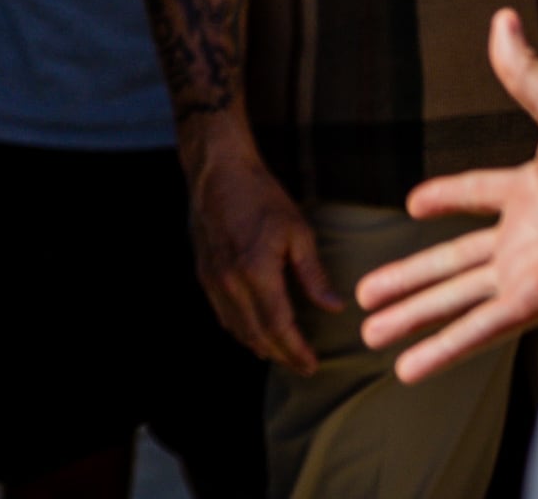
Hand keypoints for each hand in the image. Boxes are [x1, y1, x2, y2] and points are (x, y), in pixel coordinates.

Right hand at [184, 121, 340, 371]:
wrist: (216, 170)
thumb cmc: (261, 196)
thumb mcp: (297, 231)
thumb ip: (313, 274)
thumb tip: (334, 308)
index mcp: (256, 272)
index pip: (279, 326)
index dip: (296, 350)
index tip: (312, 365)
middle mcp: (229, 281)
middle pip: (255, 333)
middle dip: (280, 355)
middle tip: (302, 367)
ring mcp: (211, 278)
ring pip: (235, 327)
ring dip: (259, 345)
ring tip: (281, 354)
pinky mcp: (203, 271)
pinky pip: (221, 312)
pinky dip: (239, 328)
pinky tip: (253, 329)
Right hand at [358, 9, 537, 381]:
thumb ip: (524, 72)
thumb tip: (503, 20)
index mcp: (533, 191)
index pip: (478, 198)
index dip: (447, 198)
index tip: (414, 204)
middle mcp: (526, 239)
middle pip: (449, 266)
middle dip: (406, 281)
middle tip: (364, 294)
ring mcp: (526, 273)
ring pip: (453, 302)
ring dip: (411, 319)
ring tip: (368, 335)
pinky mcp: (534, 302)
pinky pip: (477, 330)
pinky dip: (442, 350)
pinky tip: (410, 366)